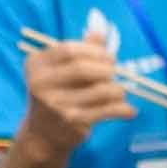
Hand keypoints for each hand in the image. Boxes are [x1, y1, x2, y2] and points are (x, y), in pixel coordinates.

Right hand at [18, 30, 135, 155]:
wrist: (43, 135)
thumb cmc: (58, 95)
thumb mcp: (61, 71)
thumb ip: (80, 50)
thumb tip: (101, 32)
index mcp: (37, 65)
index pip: (69, 50)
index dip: (95, 51)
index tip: (109, 56)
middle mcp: (41, 84)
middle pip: (83, 68)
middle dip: (107, 68)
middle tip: (115, 72)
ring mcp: (56, 104)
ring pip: (100, 90)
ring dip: (118, 89)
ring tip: (120, 92)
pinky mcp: (73, 122)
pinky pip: (107, 110)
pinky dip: (123, 109)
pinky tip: (129, 110)